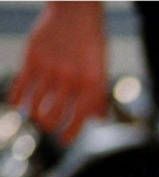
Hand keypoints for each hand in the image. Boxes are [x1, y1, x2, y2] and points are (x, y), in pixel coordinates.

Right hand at [10, 2, 107, 143]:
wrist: (76, 12)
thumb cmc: (91, 47)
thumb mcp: (102, 71)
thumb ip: (99, 96)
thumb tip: (98, 120)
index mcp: (91, 86)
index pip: (78, 120)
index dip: (69, 134)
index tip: (63, 140)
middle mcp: (71, 80)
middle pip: (52, 117)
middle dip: (49, 125)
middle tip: (49, 124)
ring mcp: (50, 69)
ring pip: (34, 106)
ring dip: (34, 115)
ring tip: (36, 115)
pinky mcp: (32, 57)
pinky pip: (20, 87)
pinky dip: (16, 100)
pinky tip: (17, 104)